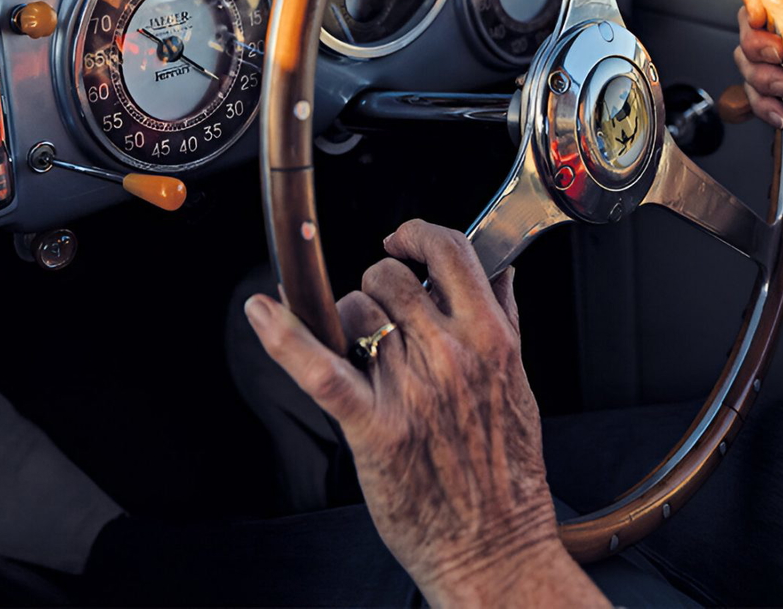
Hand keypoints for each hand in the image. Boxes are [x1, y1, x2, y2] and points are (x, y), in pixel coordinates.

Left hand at [244, 220, 605, 608]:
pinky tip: (261, 314)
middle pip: (389, 279)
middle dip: (377, 288)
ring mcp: (409, 391)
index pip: (449, 253)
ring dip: (348, 324)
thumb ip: (506, 324)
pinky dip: (284, 338)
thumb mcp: (521, 386)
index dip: (419, 235)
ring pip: (355, 315)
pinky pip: (320, 369)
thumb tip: (500, 276)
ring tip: (359, 352)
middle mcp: (450, 356)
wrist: (495, 547)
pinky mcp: (372, 428)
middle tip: (380, 315)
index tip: (405, 239)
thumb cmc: (505, 475)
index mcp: (490, 341)